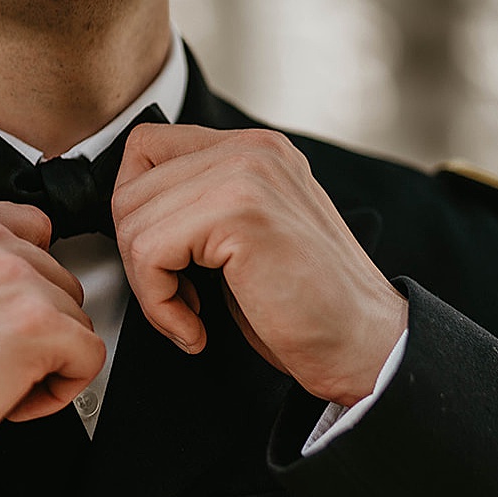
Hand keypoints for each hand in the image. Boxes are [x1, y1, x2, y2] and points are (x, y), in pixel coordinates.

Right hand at [0, 197, 105, 456]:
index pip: (27, 229)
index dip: (25, 281)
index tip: (6, 313)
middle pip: (56, 275)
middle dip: (34, 323)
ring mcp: (13, 275)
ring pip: (74, 315)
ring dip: (46, 356)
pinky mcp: (38, 323)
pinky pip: (89, 355)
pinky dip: (61, 389)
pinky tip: (13, 399)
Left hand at [112, 125, 407, 406]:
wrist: (366, 346)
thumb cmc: (309, 309)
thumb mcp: (245, 242)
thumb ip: (200, 211)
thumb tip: (131, 215)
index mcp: (254, 151)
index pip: (146, 150)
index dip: (136, 215)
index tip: (163, 265)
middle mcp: (252, 150)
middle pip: (131, 186)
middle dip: (137, 257)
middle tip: (175, 299)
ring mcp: (249, 173)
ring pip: (133, 220)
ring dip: (148, 286)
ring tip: (188, 314)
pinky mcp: (241, 211)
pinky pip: (150, 252)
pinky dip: (159, 305)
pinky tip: (195, 327)